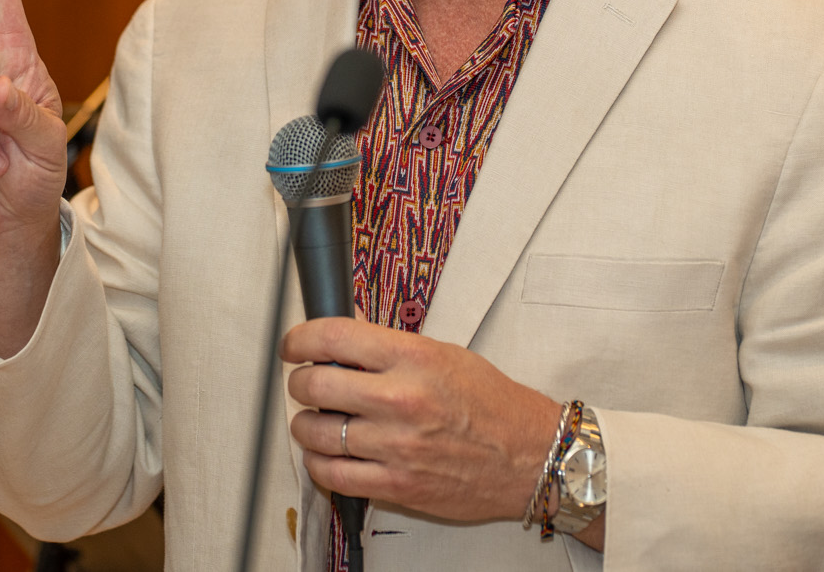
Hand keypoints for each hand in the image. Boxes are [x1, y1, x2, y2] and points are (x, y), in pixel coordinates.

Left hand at [282, 317, 565, 526]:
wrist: (529, 456)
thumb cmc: (492, 404)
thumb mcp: (443, 354)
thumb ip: (389, 349)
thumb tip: (340, 343)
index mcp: (413, 357)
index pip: (332, 337)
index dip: (300, 340)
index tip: (294, 346)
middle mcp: (400, 399)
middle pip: (314, 385)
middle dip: (301, 383)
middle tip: (307, 384)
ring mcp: (395, 446)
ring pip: (314, 433)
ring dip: (306, 425)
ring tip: (317, 421)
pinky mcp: (395, 486)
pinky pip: (332, 475)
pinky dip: (319, 464)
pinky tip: (328, 454)